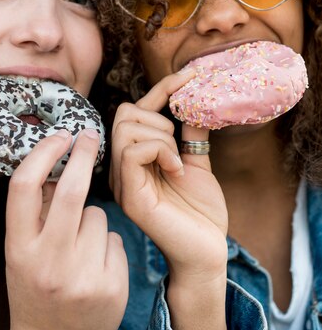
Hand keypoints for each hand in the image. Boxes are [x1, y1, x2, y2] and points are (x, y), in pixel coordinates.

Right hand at [5, 129, 128, 329]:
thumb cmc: (34, 292)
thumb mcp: (21, 255)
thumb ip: (34, 216)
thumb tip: (53, 163)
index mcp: (18, 250)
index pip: (24, 187)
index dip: (43, 153)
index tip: (59, 135)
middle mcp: (49, 262)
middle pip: (71, 190)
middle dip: (83, 155)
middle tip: (89, 136)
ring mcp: (83, 276)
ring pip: (99, 216)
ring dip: (93, 221)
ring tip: (82, 252)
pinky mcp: (112, 287)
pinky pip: (116, 241)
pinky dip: (108, 247)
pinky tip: (98, 270)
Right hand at [110, 71, 227, 286]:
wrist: (206, 253)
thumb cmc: (201, 215)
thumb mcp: (197, 163)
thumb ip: (189, 135)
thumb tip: (193, 101)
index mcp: (135, 160)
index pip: (136, 112)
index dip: (161, 89)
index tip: (191, 76)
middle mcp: (122, 169)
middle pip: (123, 114)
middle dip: (158, 118)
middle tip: (179, 148)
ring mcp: (123, 182)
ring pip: (126, 129)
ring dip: (162, 137)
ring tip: (178, 162)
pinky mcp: (130, 195)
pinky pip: (132, 152)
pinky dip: (160, 151)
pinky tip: (176, 170)